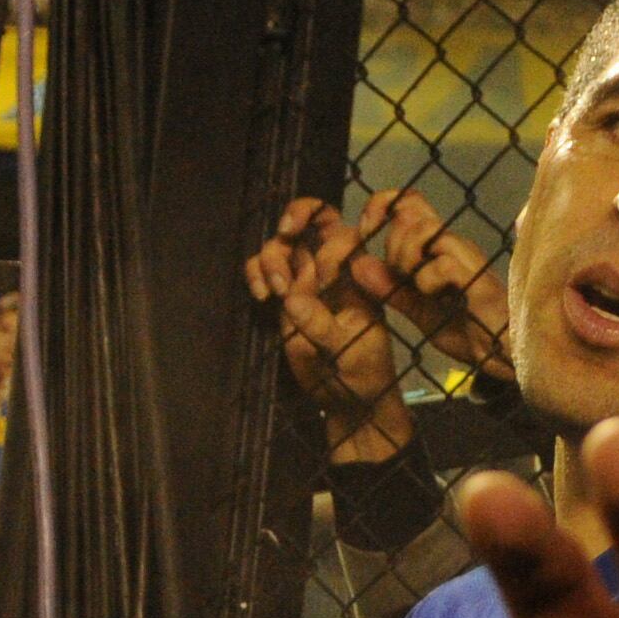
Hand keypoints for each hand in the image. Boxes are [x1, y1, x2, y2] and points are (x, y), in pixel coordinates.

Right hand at [248, 196, 411, 461]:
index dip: (328, 247)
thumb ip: (323, 326)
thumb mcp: (350, 354)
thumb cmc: (363, 376)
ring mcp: (307, 282)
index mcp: (361, 277)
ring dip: (272, 258)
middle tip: (286, 233)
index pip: (345, 237)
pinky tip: (262, 296)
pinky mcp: (284, 297)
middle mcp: (334, 272)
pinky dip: (256, 273)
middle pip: (316, 221)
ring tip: (275, 293)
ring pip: (284, 244)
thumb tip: (291, 300)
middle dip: (297, 216)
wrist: (349, 401)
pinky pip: (264, 269)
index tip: (320, 276)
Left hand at [351, 188, 511, 380]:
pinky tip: (437, 298)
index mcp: (437, 247)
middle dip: (392, 245)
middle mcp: (452, 244)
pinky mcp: (477, 277)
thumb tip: (357, 264)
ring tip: (418, 287)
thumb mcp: (418, 310)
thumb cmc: (468, 330)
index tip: (366, 233)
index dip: (381, 205)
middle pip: (410, 212)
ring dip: (407, 258)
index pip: (407, 202)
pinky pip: (442, 263)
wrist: (502, 357)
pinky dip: (427, 281)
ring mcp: (466, 257)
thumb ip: (390, 289)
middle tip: (402, 278)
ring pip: (426, 230)